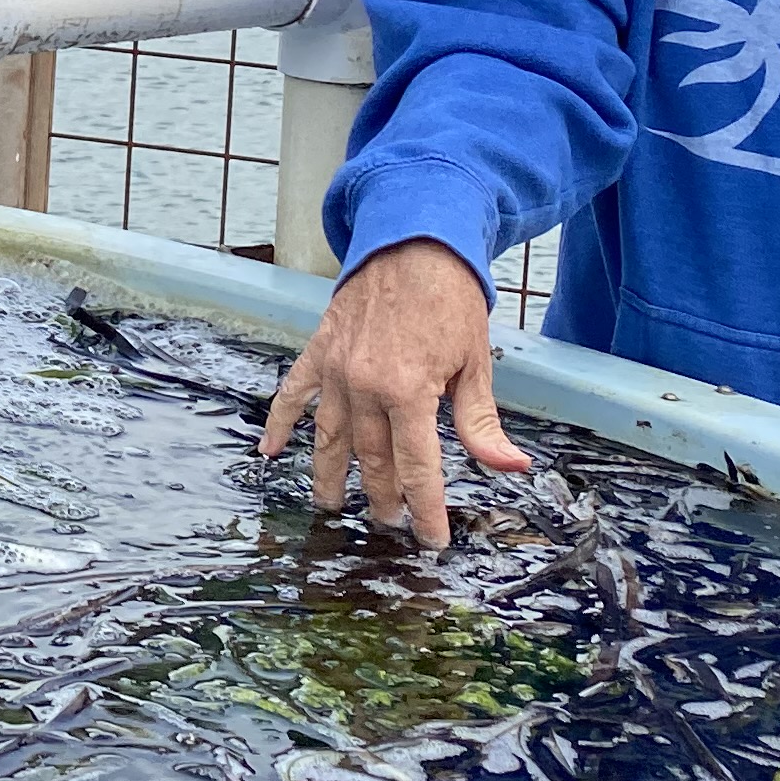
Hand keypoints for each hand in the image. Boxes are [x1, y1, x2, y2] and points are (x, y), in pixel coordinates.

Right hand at [257, 238, 531, 546]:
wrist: (414, 240)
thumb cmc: (452, 300)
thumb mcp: (477, 362)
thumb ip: (481, 422)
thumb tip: (510, 468)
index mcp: (409, 392)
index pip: (417, 468)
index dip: (426, 509)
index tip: (431, 540)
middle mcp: (365, 386)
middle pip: (372, 460)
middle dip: (383, 497)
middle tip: (391, 521)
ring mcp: (336, 370)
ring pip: (330, 438)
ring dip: (331, 476)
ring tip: (334, 505)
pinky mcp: (319, 351)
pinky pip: (293, 395)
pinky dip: (280, 425)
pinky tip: (269, 454)